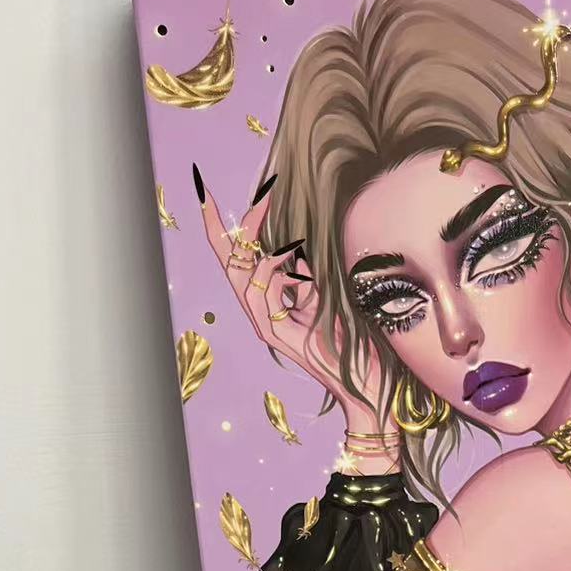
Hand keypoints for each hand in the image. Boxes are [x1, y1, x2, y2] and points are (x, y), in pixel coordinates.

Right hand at [196, 167, 386, 429]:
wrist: (364, 379)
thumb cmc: (351, 341)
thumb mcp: (326, 297)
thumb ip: (307, 275)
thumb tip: (299, 247)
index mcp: (269, 301)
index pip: (238, 258)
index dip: (223, 227)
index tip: (207, 191)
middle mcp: (259, 312)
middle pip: (228, 261)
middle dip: (225, 224)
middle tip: (225, 192)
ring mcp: (263, 324)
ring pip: (239, 276)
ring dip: (252, 240)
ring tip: (266, 210)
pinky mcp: (274, 334)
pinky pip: (260, 294)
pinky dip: (272, 271)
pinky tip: (288, 259)